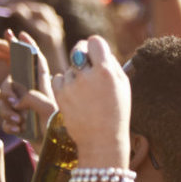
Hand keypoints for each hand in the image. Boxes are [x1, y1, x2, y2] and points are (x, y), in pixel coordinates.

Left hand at [55, 37, 130, 166]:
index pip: (94, 41)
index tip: (96, 54)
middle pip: (78, 50)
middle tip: (86, 66)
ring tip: (85, 93)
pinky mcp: (60, 94)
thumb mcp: (123, 85)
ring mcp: (71, 85)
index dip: (95, 46)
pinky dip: (64, 83)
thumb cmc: (116, 112)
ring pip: (69, 67)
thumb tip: (98, 49)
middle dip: (82, 54)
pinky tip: (74, 95)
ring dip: (75, 74)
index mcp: (106, 71)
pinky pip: (58, 77)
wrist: (101, 140)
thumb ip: (111, 63)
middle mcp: (87, 75)